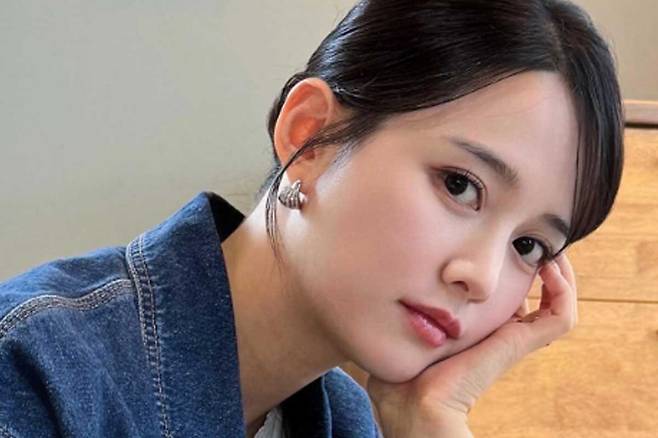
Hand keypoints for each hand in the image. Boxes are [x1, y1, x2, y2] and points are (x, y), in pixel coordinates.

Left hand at [367, 253, 577, 436]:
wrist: (412, 402)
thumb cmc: (403, 372)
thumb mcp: (410, 327)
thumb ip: (414, 310)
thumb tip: (404, 286)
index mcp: (478, 331)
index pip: (509, 299)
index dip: (514, 271)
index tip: (506, 245)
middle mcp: (499, 334)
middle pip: (537, 297)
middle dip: (541, 266)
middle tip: (538, 240)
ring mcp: (512, 339)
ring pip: (558, 303)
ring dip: (561, 273)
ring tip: (551, 249)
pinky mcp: (517, 344)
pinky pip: (561, 317)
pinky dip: (564, 289)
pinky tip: (548, 266)